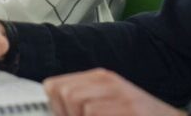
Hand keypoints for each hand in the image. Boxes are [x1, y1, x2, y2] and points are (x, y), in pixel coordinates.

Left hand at [44, 69, 185, 115]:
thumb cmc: (137, 115)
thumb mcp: (108, 103)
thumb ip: (83, 102)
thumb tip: (55, 109)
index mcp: (99, 78)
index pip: (55, 85)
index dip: (53, 106)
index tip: (60, 115)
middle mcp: (108, 82)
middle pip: (64, 93)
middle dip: (66, 114)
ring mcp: (119, 95)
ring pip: (79, 104)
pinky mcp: (129, 108)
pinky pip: (94, 114)